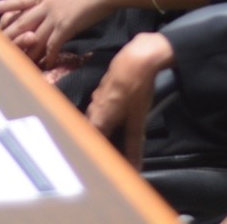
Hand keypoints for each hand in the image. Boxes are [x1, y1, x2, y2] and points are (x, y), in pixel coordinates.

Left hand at [0, 0, 117, 64]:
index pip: (21, 0)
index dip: (5, 5)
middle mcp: (47, 5)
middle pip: (23, 21)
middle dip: (10, 34)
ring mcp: (55, 17)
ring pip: (35, 36)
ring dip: (28, 50)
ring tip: (19, 62)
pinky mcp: (66, 27)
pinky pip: (53, 45)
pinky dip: (49, 55)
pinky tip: (47, 63)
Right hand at [86, 32, 173, 166]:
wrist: (137, 58)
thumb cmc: (136, 91)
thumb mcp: (137, 120)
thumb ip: (134, 144)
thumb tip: (134, 167)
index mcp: (98, 119)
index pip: (88, 142)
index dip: (93, 153)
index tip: (98, 162)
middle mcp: (92, 108)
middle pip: (89, 129)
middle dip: (96, 141)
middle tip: (105, 151)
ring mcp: (96, 95)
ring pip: (93, 116)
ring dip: (99, 127)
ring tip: (110, 137)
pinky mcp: (102, 87)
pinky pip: (98, 106)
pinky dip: (103, 115)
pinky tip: (114, 116)